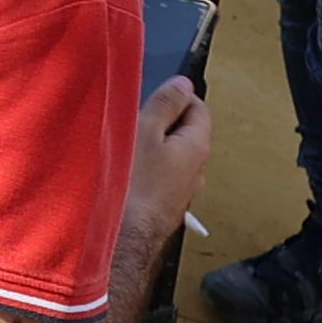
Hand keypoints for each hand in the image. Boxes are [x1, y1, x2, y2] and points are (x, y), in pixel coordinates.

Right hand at [120, 75, 214, 260]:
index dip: (175, 98)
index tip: (151, 99)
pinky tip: (124, 175)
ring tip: (125, 150)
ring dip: (150, 149)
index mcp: (197, 145)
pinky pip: (159, 177)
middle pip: (184, 132)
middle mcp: (196, 170)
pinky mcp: (164, 206)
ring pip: (169, 156)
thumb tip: (183, 84)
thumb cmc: (133, 184)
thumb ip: (166, 103)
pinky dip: (144, 170)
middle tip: (133, 124)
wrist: (122, 238)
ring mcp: (181, 191)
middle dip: (160, 123)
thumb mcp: (144, 129)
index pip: (199, 107)